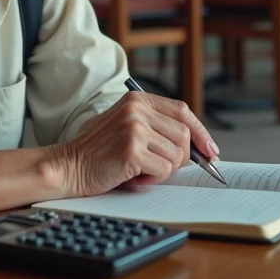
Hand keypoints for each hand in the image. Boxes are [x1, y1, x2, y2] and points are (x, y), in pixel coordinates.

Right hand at [51, 92, 219, 196]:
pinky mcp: (132, 150)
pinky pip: (164, 170)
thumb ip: (156, 126)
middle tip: (160, 167)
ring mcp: (135, 128)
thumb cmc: (97, 151)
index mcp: (137, 99)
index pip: (182, 111)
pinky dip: (153, 179)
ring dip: (163, 170)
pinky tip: (134, 176)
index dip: (201, 132)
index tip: (211, 150)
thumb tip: (198, 146)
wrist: (68, 166)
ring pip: (177, 155)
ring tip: (139, 170)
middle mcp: (137, 109)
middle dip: (181, 158)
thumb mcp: (126, 126)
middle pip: (184, 135)